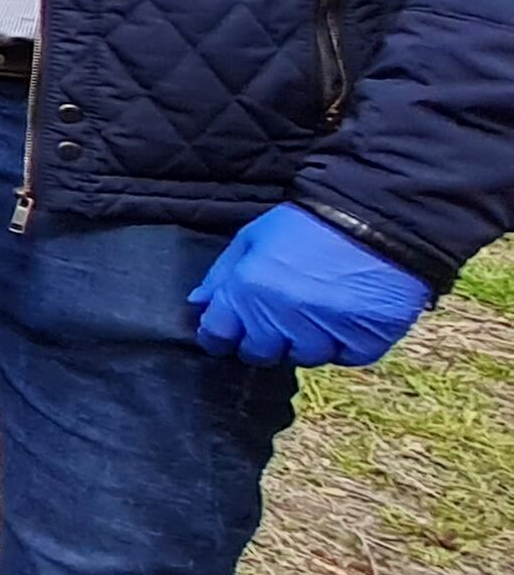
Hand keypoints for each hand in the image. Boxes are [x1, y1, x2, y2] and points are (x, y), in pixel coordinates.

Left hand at [191, 203, 429, 366]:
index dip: (220, 335)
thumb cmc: (308, 224)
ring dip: (306, 341)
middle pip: (259, 354)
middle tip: (280, 315)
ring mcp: (324, 335)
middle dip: (263, 339)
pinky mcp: (363, 343)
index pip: (217, 336)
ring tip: (319, 310)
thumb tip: (197, 305)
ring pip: (304, 357)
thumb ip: (221, 274)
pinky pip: (345, 357)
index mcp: (247, 293)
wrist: (376, 217)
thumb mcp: (253, 238)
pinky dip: (345, 343)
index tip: (228, 331)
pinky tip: (348, 316)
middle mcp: (281, 320)